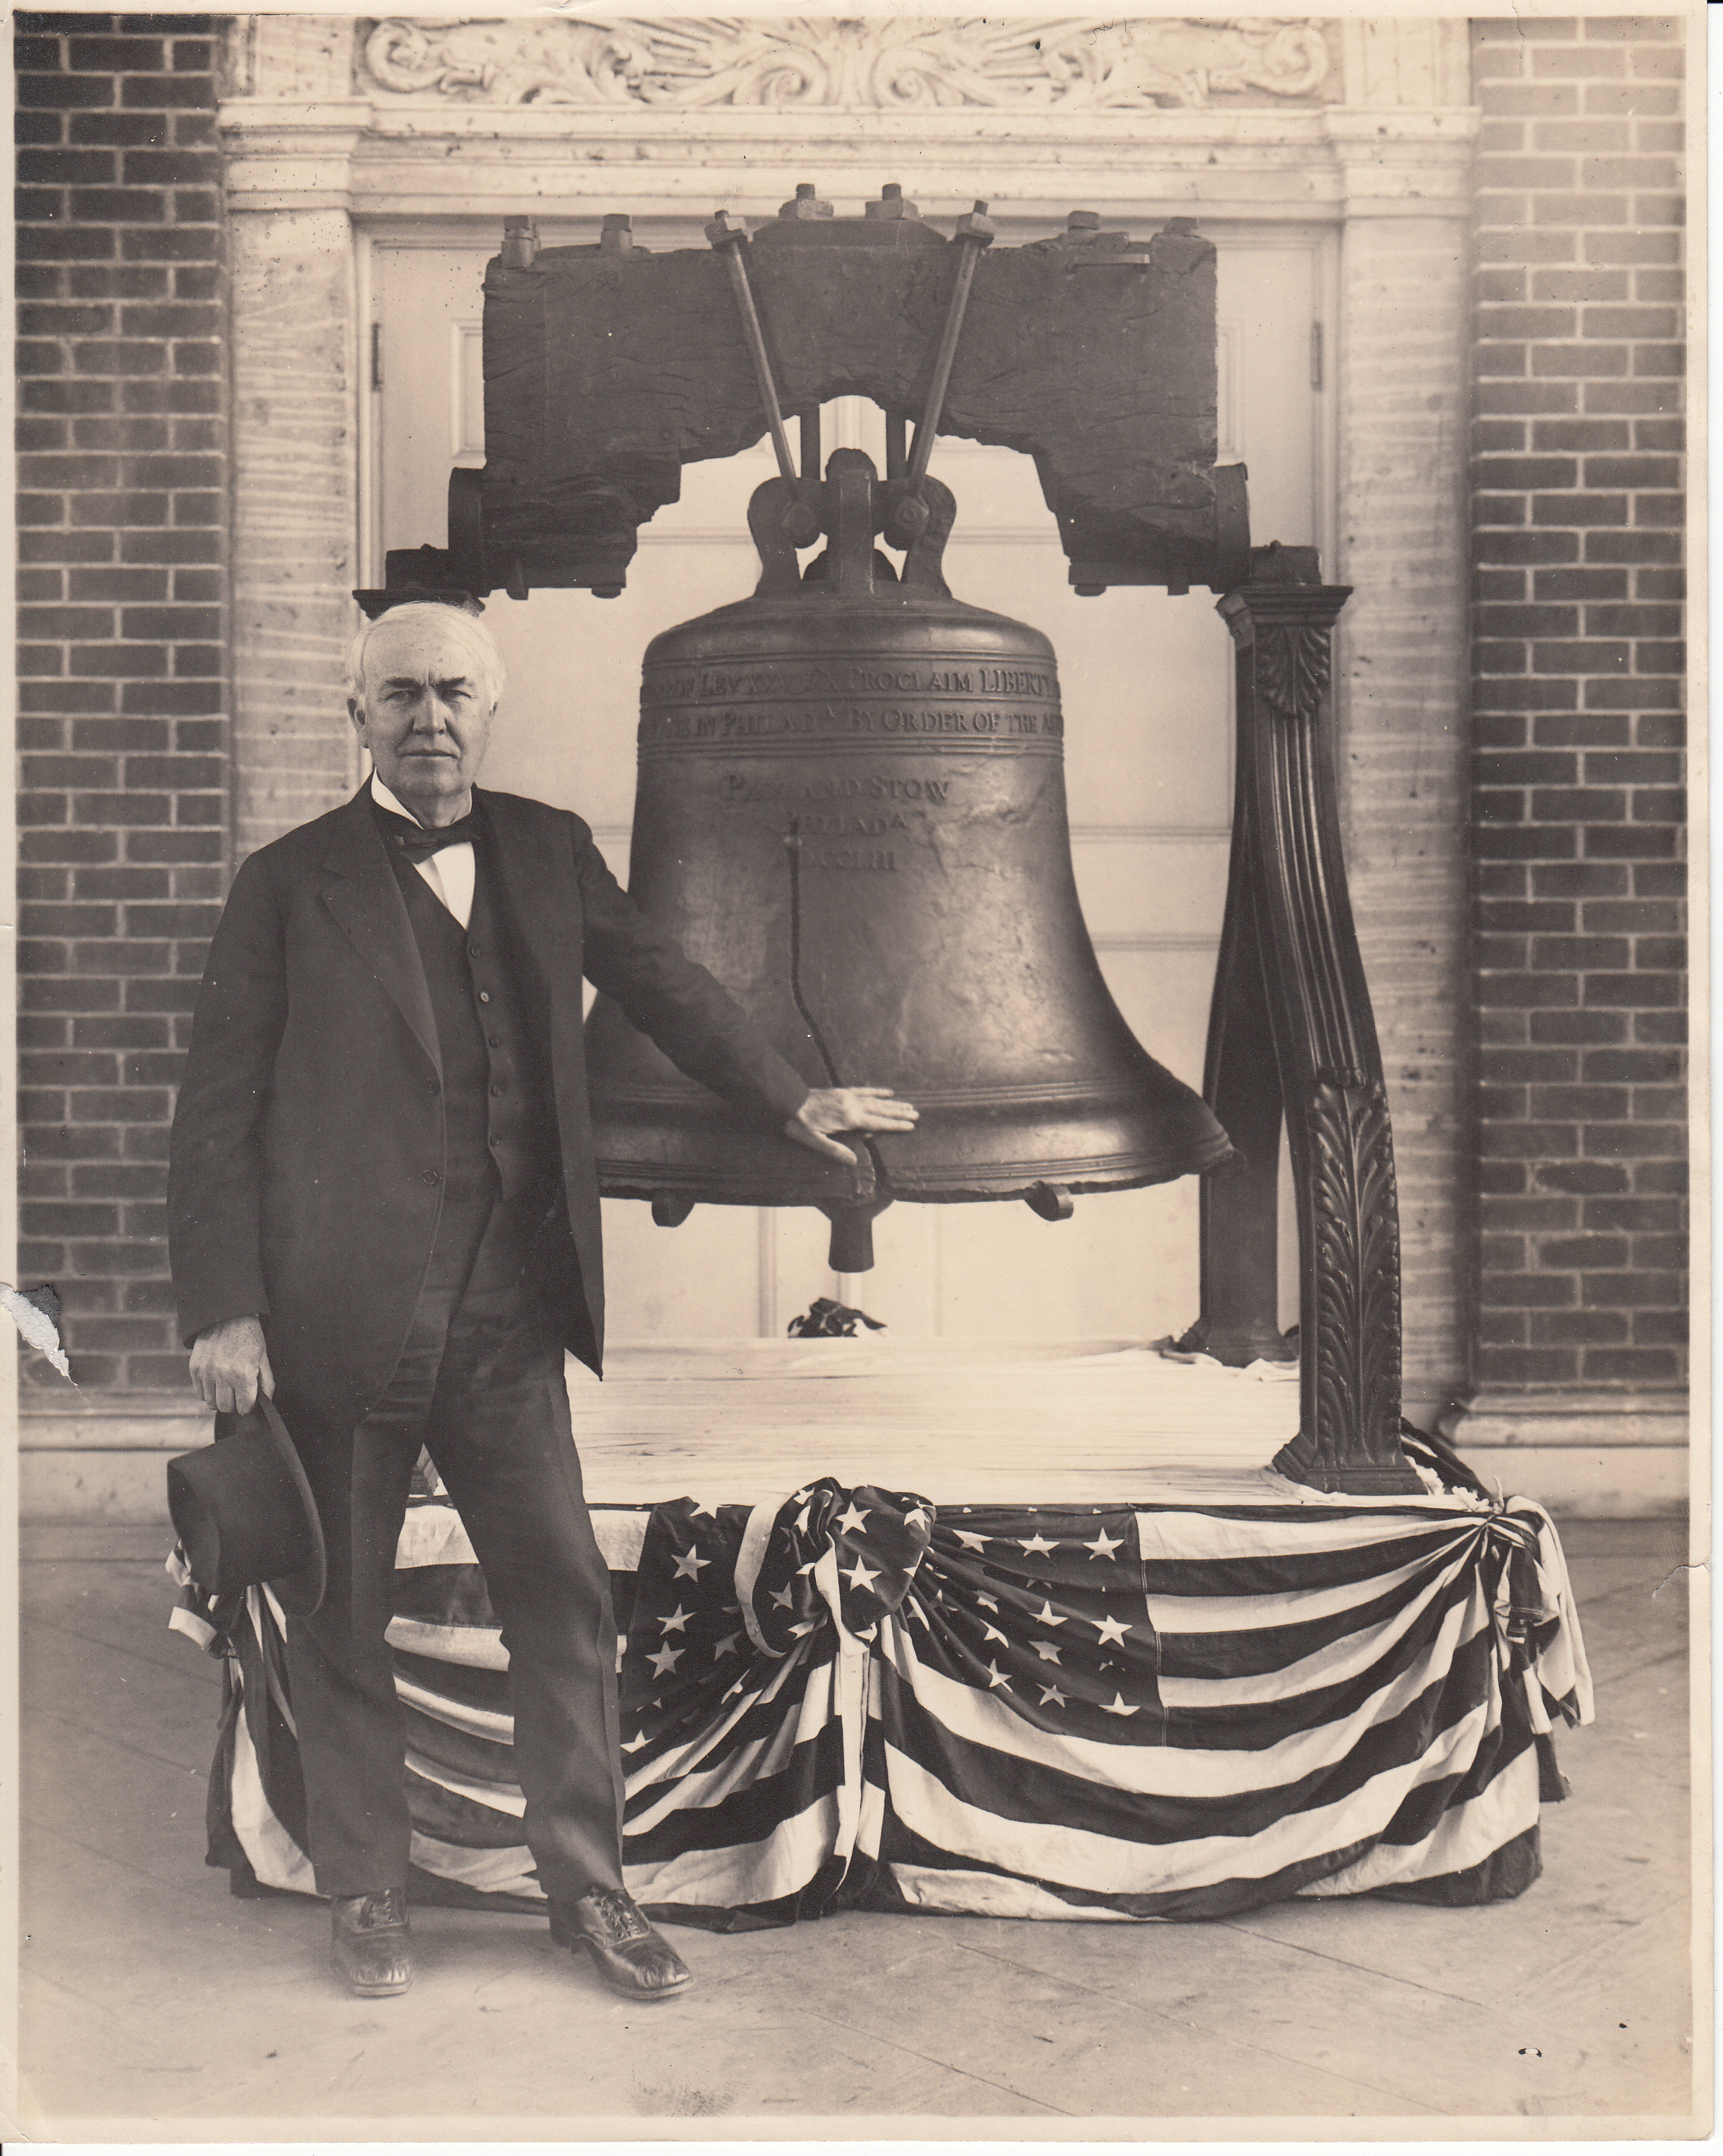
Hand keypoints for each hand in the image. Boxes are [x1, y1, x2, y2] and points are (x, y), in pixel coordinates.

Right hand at [189, 1314, 275, 1416]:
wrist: (227, 1316)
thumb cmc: (249, 1337)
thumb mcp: (263, 1358)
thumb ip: (266, 1383)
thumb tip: (266, 1401)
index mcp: (243, 1374)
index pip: (244, 1407)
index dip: (249, 1406)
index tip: (249, 1401)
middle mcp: (223, 1375)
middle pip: (226, 1407)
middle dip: (234, 1405)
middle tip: (238, 1395)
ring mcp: (207, 1372)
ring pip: (211, 1403)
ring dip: (220, 1399)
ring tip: (226, 1389)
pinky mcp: (195, 1368)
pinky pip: (199, 1393)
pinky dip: (207, 1392)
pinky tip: (216, 1383)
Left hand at [783, 1086, 918, 1167]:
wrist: (788, 1100)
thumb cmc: (799, 1123)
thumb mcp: (814, 1141)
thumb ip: (835, 1150)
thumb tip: (854, 1161)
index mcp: (848, 1118)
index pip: (877, 1122)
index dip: (894, 1125)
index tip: (911, 1125)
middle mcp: (852, 1105)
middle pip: (881, 1109)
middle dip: (899, 1113)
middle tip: (916, 1114)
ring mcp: (847, 1096)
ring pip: (875, 1100)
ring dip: (893, 1103)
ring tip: (908, 1105)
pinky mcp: (842, 1091)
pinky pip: (863, 1090)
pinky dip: (877, 1091)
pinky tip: (888, 1091)